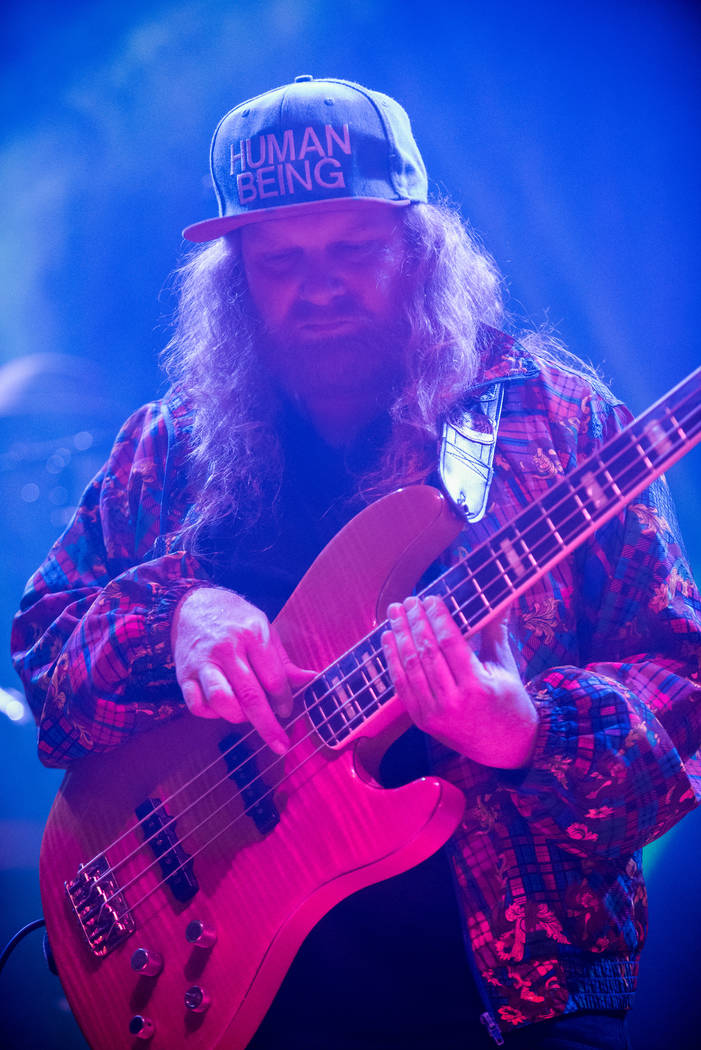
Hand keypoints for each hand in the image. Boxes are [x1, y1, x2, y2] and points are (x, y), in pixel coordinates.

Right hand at [171, 587, 313, 753]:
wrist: (193, 604)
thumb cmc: (236, 620)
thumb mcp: (265, 630)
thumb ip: (284, 661)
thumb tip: (312, 680)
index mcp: (252, 634)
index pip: (273, 678)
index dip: (284, 700)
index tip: (287, 710)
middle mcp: (226, 648)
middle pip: (250, 694)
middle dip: (267, 725)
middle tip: (281, 743)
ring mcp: (202, 662)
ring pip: (221, 701)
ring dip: (237, 717)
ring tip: (246, 715)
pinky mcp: (184, 674)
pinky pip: (196, 705)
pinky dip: (211, 714)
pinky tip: (222, 709)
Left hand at [381, 595, 538, 768]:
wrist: (507, 748)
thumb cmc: (510, 702)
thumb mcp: (506, 666)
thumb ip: (496, 631)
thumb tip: (501, 600)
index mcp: (477, 686)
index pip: (449, 642)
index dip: (437, 617)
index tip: (431, 598)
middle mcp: (453, 701)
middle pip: (426, 652)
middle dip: (414, 622)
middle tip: (408, 600)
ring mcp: (434, 714)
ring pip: (410, 668)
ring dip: (399, 636)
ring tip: (394, 613)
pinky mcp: (423, 721)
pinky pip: (402, 687)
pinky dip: (392, 661)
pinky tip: (389, 640)